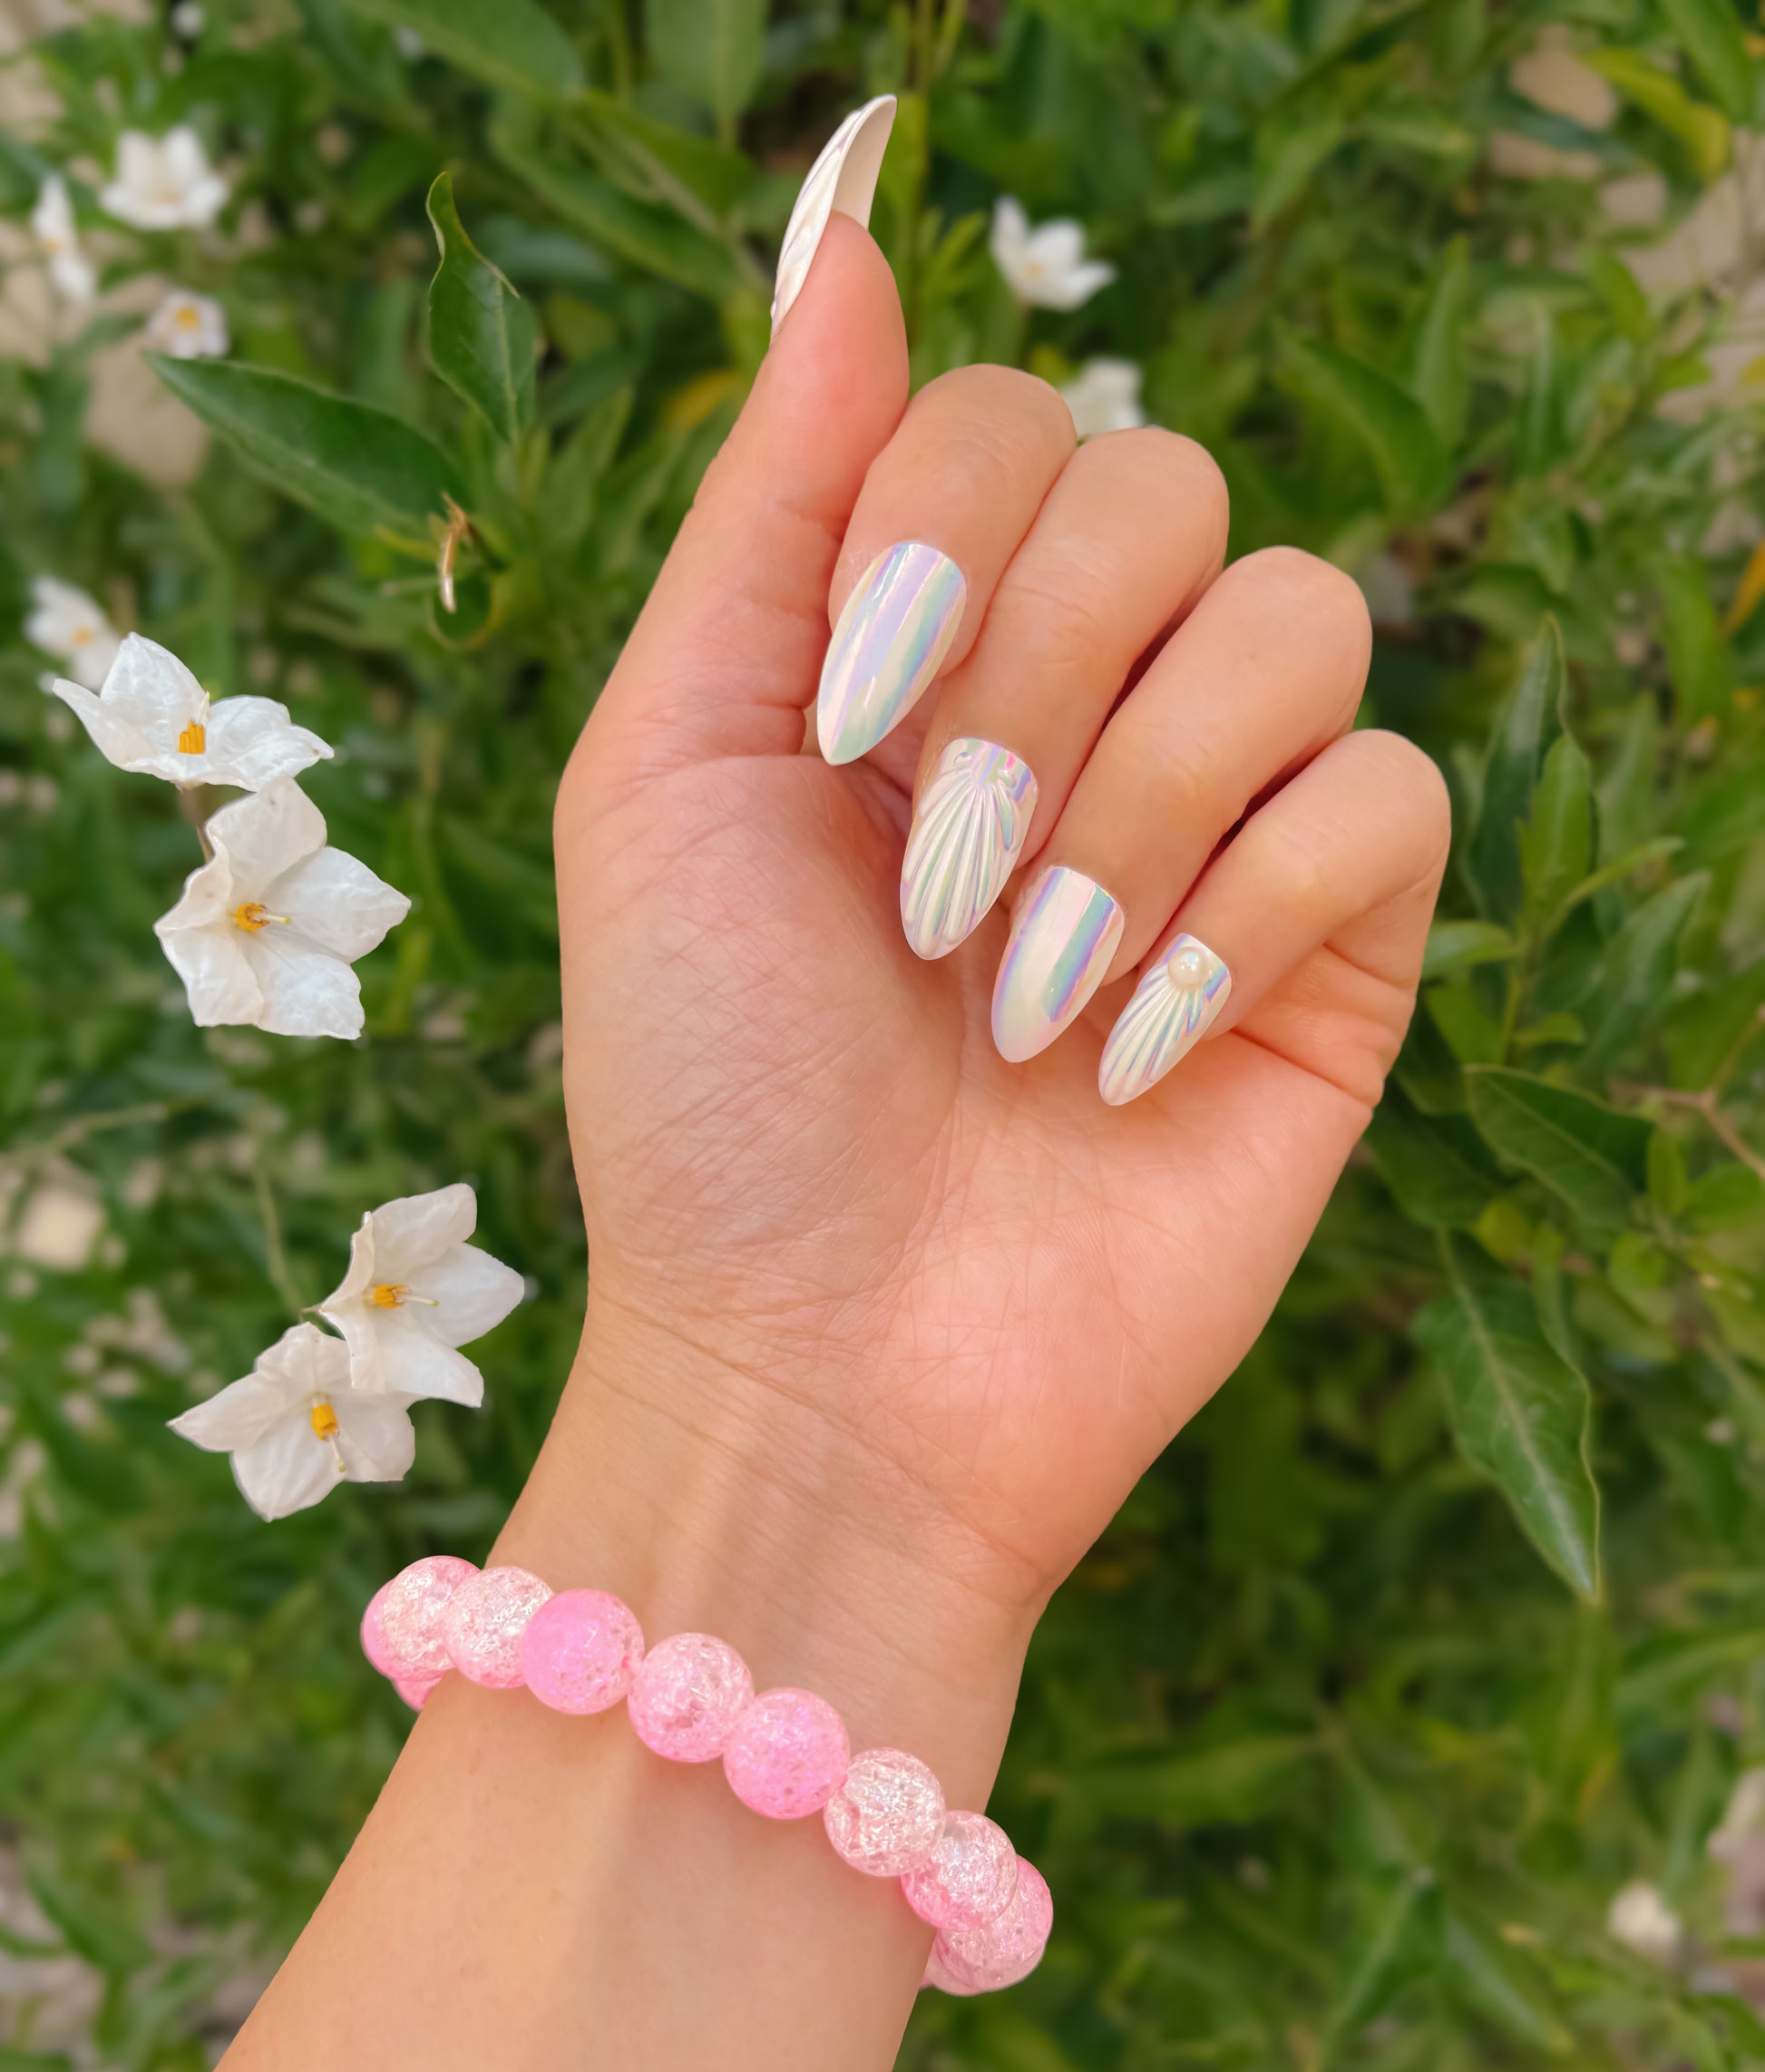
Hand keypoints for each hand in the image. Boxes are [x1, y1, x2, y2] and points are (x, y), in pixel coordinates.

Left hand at [538, 221, 1447, 1698]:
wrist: (817, 1375)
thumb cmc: (709, 1098)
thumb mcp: (664, 769)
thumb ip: (768, 502)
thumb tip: (856, 219)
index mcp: (913, 650)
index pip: (1007, 412)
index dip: (941, 529)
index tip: (842, 720)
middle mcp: (1079, 711)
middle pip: (1166, 485)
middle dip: (1032, 677)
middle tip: (928, 888)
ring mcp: (1216, 832)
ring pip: (1302, 624)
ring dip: (1136, 802)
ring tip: (1022, 990)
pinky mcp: (1333, 959)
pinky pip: (1387, 802)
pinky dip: (1250, 908)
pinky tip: (1127, 1050)